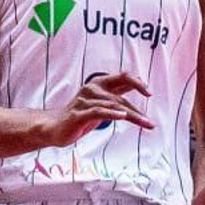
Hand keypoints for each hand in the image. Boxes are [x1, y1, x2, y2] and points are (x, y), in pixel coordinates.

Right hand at [38, 73, 152, 147]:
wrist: (54, 127)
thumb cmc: (81, 115)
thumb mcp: (102, 103)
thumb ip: (117, 94)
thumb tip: (139, 84)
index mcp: (99, 83)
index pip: (122, 77)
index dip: (137, 83)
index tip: (149, 93)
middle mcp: (92, 88)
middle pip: (120, 95)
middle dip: (137, 110)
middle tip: (150, 123)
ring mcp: (85, 100)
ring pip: (113, 106)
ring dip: (131, 116)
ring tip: (144, 124)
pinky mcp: (79, 114)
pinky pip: (98, 111)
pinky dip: (112, 113)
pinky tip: (123, 117)